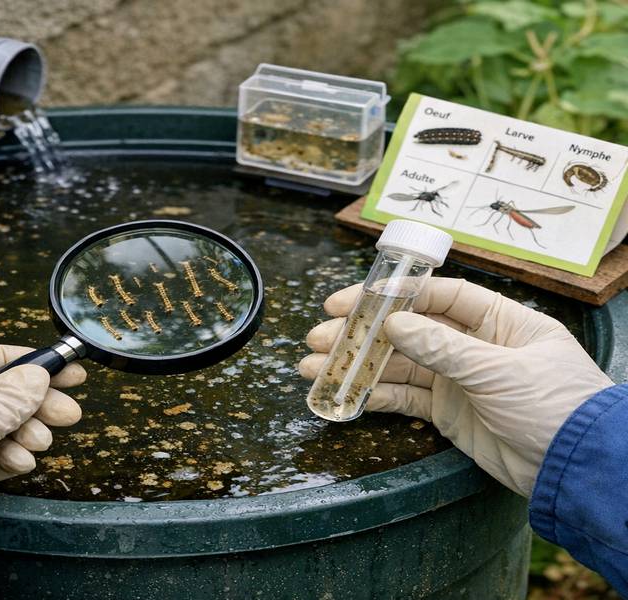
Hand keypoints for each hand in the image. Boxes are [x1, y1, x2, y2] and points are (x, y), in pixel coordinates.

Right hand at [300, 277, 612, 496]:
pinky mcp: (446, 411)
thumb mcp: (498, 370)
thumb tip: (394, 324)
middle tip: (321, 334)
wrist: (573, 470)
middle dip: (364, 331)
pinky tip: (344, 391)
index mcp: (497, 321)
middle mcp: (472, 345)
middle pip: (409, 329)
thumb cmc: (554, 406)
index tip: (357, 299)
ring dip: (358, 364)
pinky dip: (374, 395)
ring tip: (315, 365)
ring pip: (398, 364)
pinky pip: (404, 398)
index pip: (440, 296)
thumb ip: (443, 347)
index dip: (398, 294)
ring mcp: (456, 379)